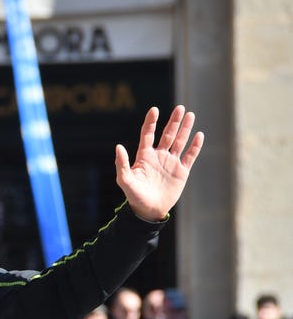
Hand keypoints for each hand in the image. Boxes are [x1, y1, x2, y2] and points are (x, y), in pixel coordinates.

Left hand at [115, 105, 203, 221]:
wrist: (149, 211)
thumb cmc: (134, 196)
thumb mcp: (125, 180)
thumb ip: (121, 164)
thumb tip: (118, 146)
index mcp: (144, 156)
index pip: (148, 134)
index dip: (151, 122)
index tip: (154, 110)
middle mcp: (159, 156)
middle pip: (167, 134)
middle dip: (174, 121)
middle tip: (180, 108)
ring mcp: (171, 163)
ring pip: (180, 142)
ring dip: (185, 129)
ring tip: (190, 115)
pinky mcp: (182, 171)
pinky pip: (190, 156)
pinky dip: (195, 146)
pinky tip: (199, 135)